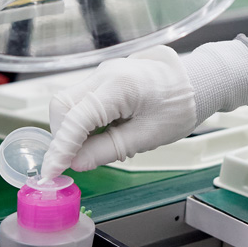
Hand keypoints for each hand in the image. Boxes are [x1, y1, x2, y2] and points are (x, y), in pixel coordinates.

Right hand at [40, 39, 247, 178]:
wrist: (197, 82)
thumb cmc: (178, 108)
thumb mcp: (146, 137)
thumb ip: (107, 150)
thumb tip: (76, 163)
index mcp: (117, 86)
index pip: (75, 119)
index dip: (60, 149)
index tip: (50, 173)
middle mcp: (104, 74)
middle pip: (63, 106)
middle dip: (64, 137)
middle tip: (79, 160)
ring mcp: (103, 73)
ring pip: (69, 102)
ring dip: (73, 129)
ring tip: (99, 146)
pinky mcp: (105, 78)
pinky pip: (83, 99)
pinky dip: (84, 120)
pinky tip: (103, 133)